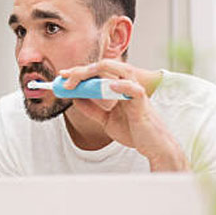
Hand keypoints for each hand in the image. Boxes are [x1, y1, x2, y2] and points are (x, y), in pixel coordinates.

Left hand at [60, 60, 188, 171]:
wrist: (153, 147)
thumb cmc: (134, 131)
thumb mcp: (106, 120)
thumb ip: (92, 109)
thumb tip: (75, 99)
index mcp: (118, 87)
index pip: (97, 73)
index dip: (79, 72)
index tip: (62, 76)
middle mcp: (127, 85)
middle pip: (105, 67)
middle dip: (83, 70)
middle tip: (65, 77)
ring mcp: (136, 91)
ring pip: (119, 70)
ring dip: (98, 71)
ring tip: (80, 76)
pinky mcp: (143, 102)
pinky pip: (134, 89)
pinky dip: (122, 85)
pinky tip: (110, 86)